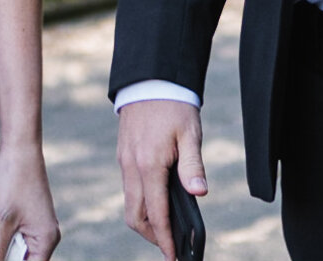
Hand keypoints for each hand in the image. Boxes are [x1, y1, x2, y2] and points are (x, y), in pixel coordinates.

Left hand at [0, 137, 60, 259]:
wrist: (20, 148)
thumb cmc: (15, 179)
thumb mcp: (1, 220)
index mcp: (46, 239)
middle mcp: (45, 234)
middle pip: (22, 260)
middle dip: (3, 256)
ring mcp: (37, 225)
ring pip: (16, 248)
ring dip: (1, 246)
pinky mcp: (28, 216)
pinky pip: (15, 235)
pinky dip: (2, 235)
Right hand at [116, 98, 203, 255]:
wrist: (150, 79)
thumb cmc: (173, 105)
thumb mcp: (190, 133)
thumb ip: (193, 165)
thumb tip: (199, 193)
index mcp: (149, 165)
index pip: (156, 214)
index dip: (165, 239)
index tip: (174, 256)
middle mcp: (131, 167)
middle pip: (135, 216)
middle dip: (153, 236)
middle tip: (171, 247)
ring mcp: (124, 162)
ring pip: (130, 204)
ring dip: (145, 222)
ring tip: (166, 230)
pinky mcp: (123, 156)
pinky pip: (129, 189)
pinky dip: (141, 204)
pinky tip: (157, 204)